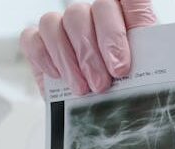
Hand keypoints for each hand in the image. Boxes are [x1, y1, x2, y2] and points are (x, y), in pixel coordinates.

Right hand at [20, 1, 155, 94]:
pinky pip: (31, 38)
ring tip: (82, 89)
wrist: (105, 110)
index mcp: (128, 18)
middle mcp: (95, 16)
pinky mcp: (41, 44)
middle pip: (86, 11)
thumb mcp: (143, 81)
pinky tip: (58, 76)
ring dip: (68, 59)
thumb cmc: (127, 92)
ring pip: (56, 22)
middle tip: (101, 84)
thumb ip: (144, 69)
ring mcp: (66, 27)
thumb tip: (137, 72)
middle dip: (93, 52)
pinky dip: (44, 57)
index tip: (124, 59)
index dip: (126, 11)